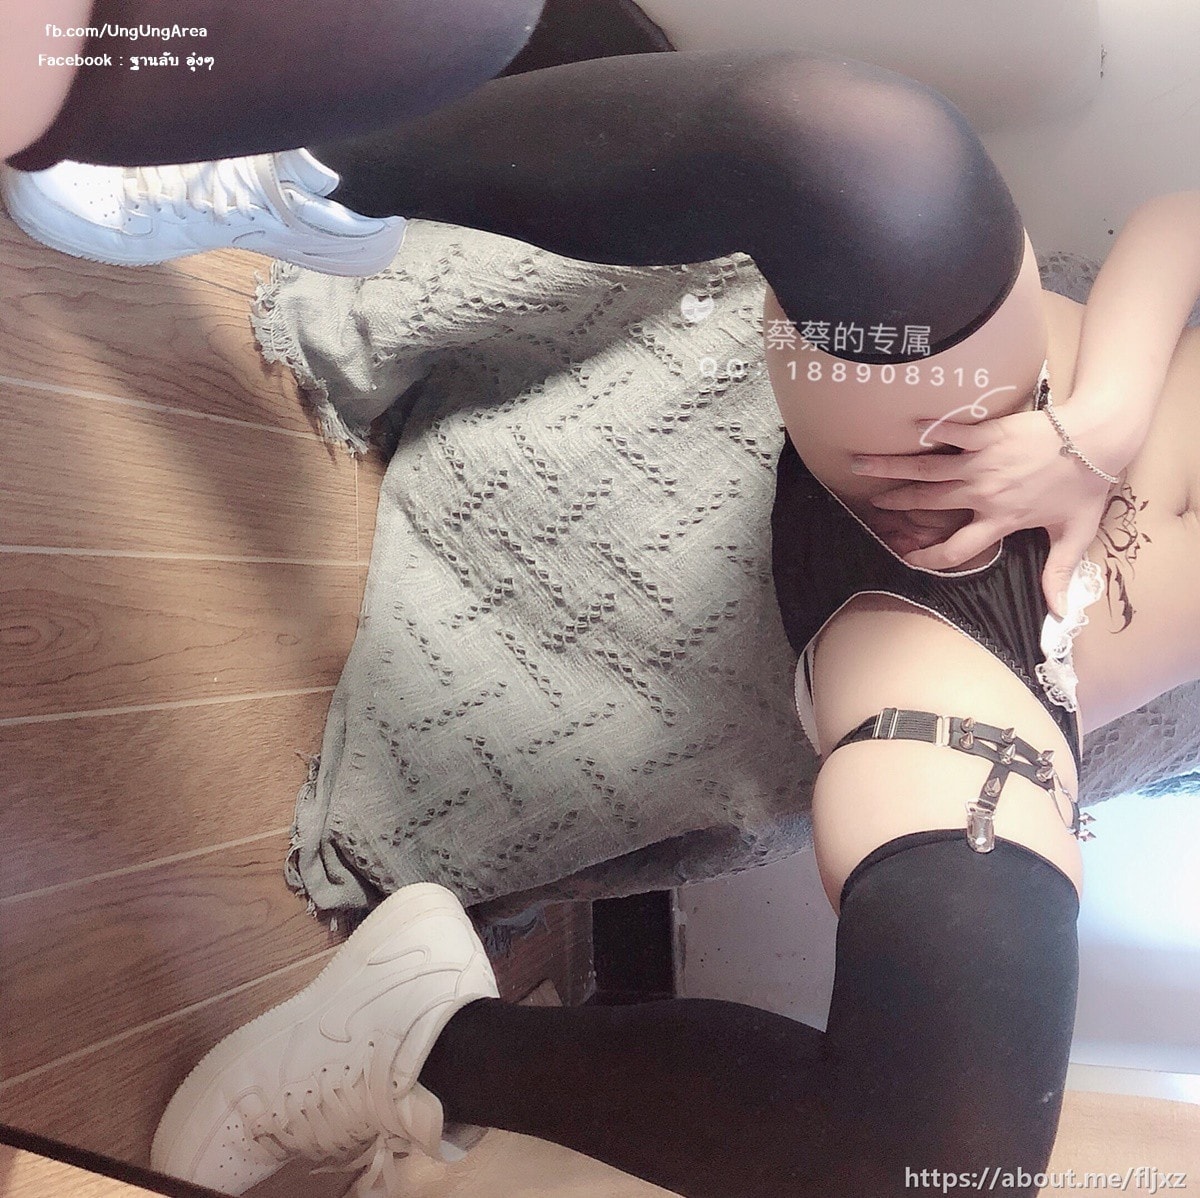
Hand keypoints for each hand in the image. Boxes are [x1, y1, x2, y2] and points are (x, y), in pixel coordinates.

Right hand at [851, 408, 1115, 616]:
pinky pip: (952, 433)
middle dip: (896, 503)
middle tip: (871, 503)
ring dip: (892, 467)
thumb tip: (1060, 615)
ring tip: (862, 463)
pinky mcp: (988, 434)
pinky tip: (907, 425)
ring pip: (927, 468)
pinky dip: (930, 429)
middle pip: (928, 502)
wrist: (1099, 438)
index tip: (905, 559)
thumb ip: (1058, 573)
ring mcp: (982, 462)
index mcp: (1000, 520)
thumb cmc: (1088, 485)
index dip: (927, 558)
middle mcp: (983, 493)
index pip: (956, 549)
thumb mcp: (1075, 535)